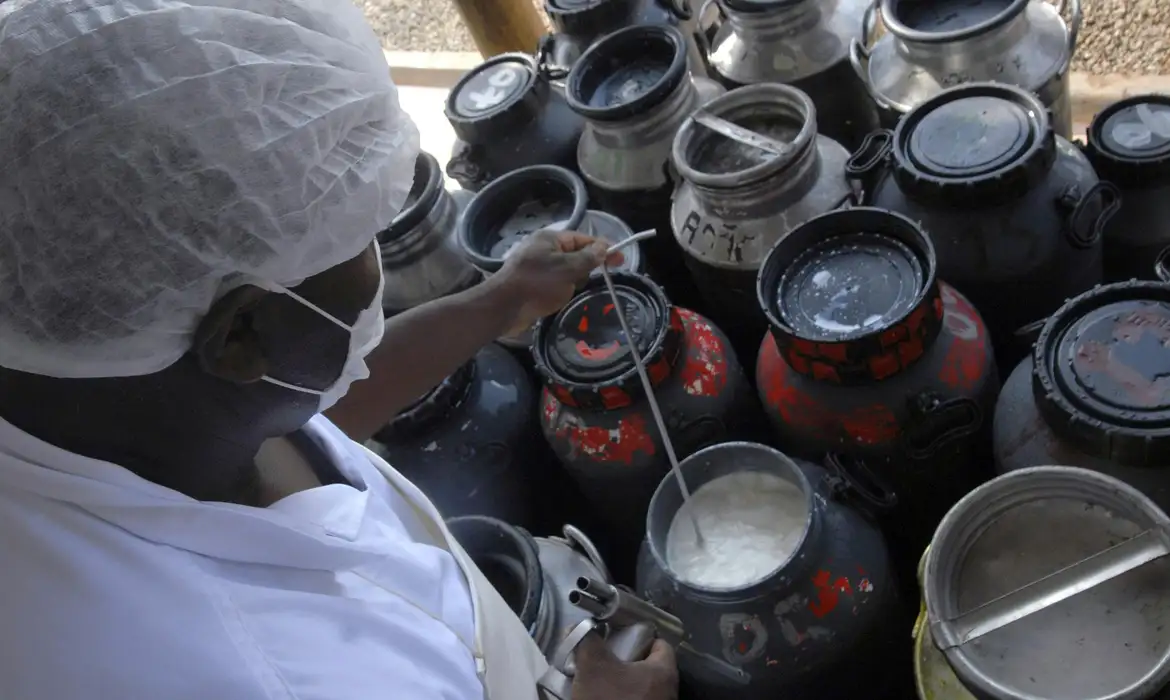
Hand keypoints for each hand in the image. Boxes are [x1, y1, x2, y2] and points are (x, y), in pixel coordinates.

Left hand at [491, 229, 624, 336]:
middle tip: (599, 278)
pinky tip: (564, 298)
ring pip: (566, 271)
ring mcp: (536, 267)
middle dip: (587, 266)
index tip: (620, 258)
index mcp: (550, 239)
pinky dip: (563, 289)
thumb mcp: (567, 269)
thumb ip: (588, 258)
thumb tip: (604, 248)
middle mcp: (542, 250)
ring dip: (574, 280)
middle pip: (574, 254)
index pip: (582, 239)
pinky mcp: (532, 284)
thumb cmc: (536, 283)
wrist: (504, 307)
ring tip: (575, 290)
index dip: (602, 248)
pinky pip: (555, 283)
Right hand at [572, 632, 678, 699]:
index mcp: (664, 672)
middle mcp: (667, 692)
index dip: (639, 636)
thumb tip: (580, 627)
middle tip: (600, 660)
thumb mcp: (593, 666)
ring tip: (594, 683)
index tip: (618, 637)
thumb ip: (587, 641)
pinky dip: (618, 699)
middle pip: (647, 666)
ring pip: (638, 688)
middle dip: (623, 661)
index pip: (660, 644)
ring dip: (618, 684)